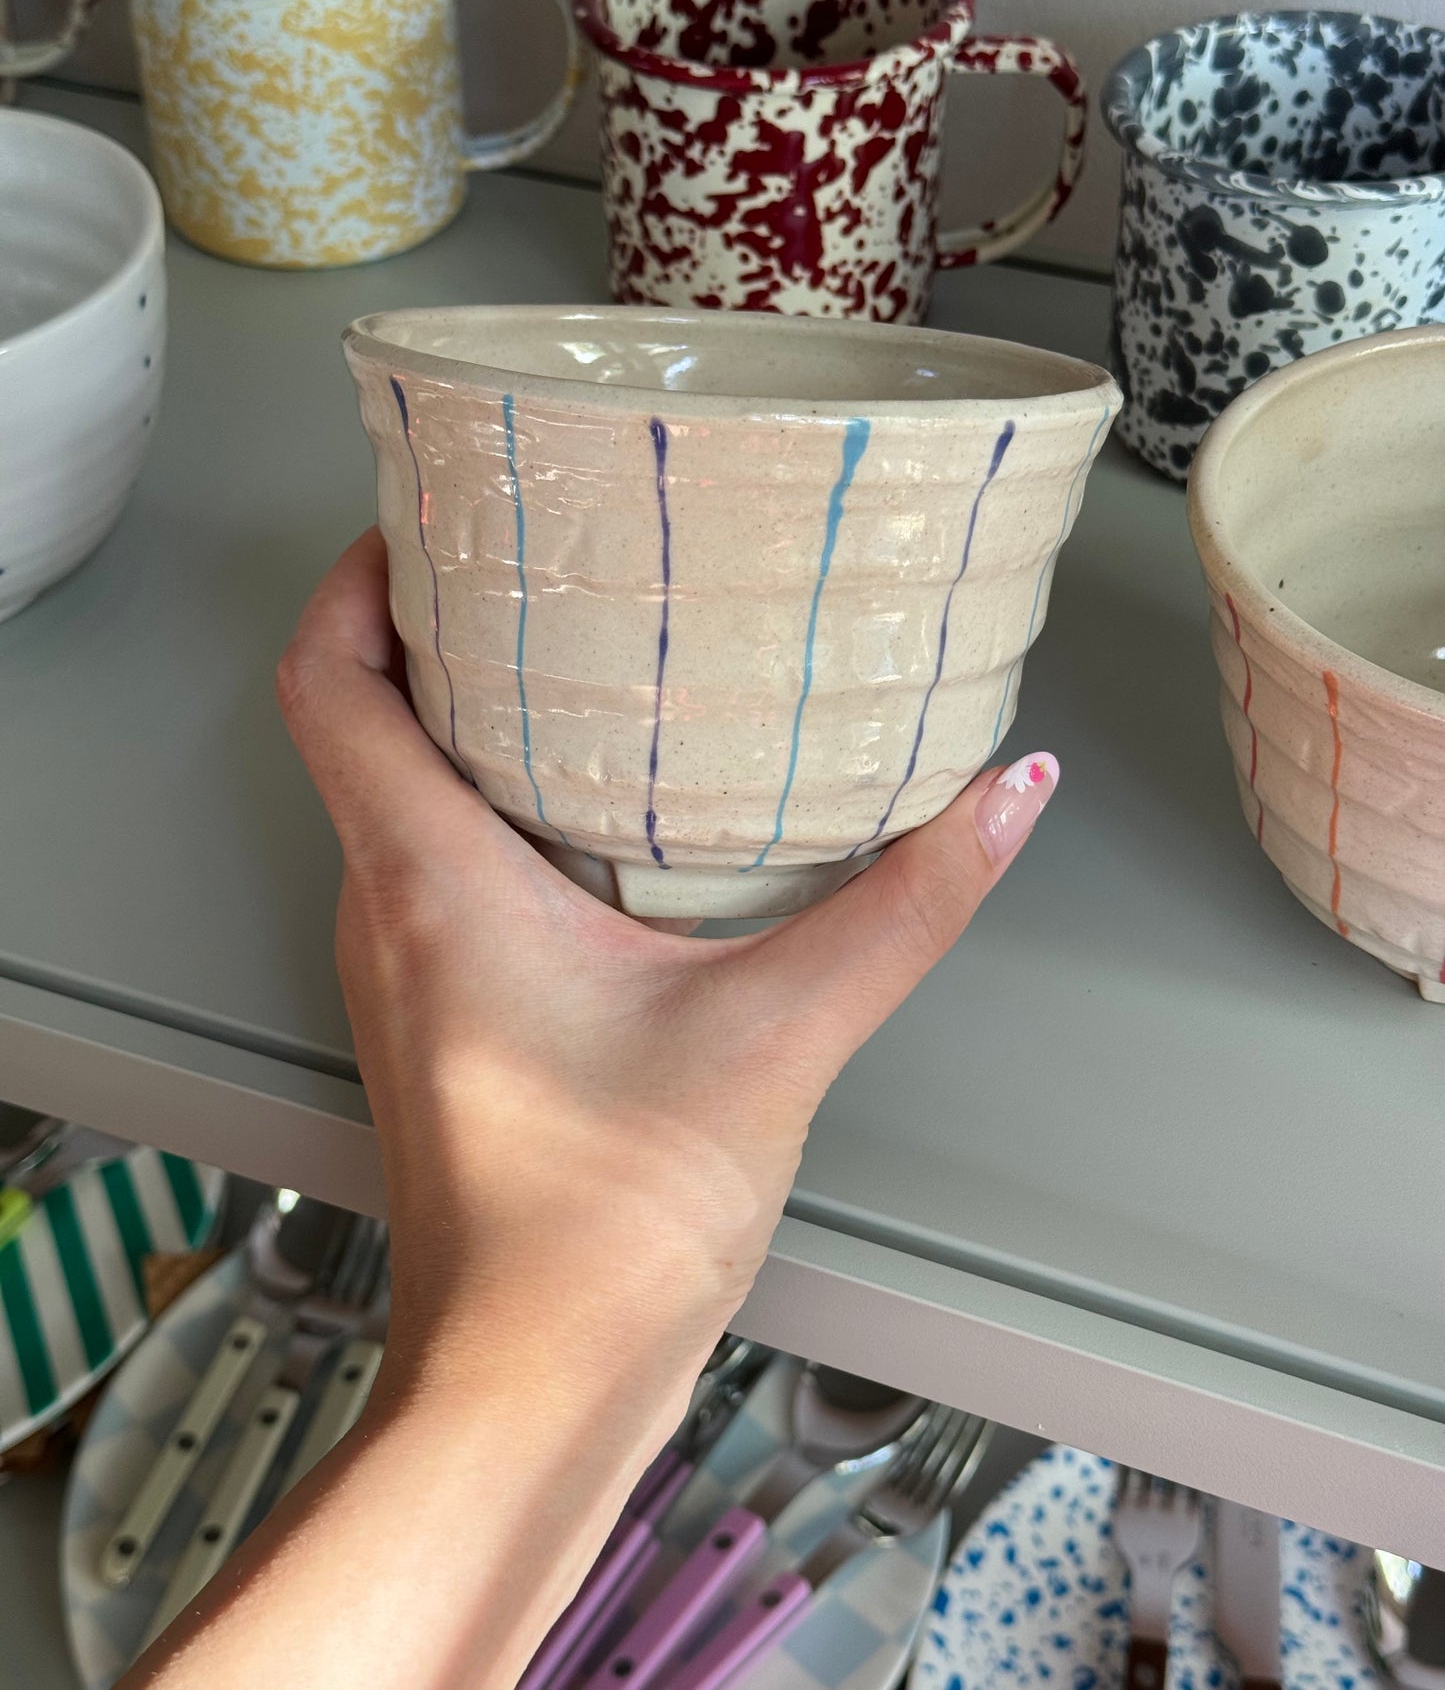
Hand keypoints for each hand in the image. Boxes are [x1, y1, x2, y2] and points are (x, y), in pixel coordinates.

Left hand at [278, 530, 1058, 1401]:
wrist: (537, 1382)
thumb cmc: (607, 1223)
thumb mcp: (782, 1033)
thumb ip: (905, 906)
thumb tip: (1005, 795)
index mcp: (430, 879)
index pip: (328, 681)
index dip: (356, 578)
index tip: (429, 515)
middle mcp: (391, 911)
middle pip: (359, 721)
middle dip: (434, 624)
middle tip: (538, 555)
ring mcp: (407, 971)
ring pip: (397, 796)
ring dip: (465, 717)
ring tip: (584, 653)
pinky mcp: (445, 1019)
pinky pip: (438, 869)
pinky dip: (493, 805)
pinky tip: (604, 808)